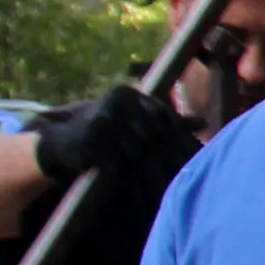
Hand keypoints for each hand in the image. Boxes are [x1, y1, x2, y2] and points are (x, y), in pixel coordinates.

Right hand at [31, 80, 199, 196]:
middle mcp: (115, 101)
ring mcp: (101, 120)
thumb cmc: (108, 130)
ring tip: (129, 167)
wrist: (62, 140)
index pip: (163, 117)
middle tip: (151, 166)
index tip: (169, 152)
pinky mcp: (89, 141)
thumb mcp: (134, 118)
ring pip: (136, 153)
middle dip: (154, 154)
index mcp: (128, 93)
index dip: (170, 137)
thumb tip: (203, 123)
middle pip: (152, 136)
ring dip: (135, 165)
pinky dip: (117, 171)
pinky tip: (112, 170)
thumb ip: (167, 120)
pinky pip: (116, 164)